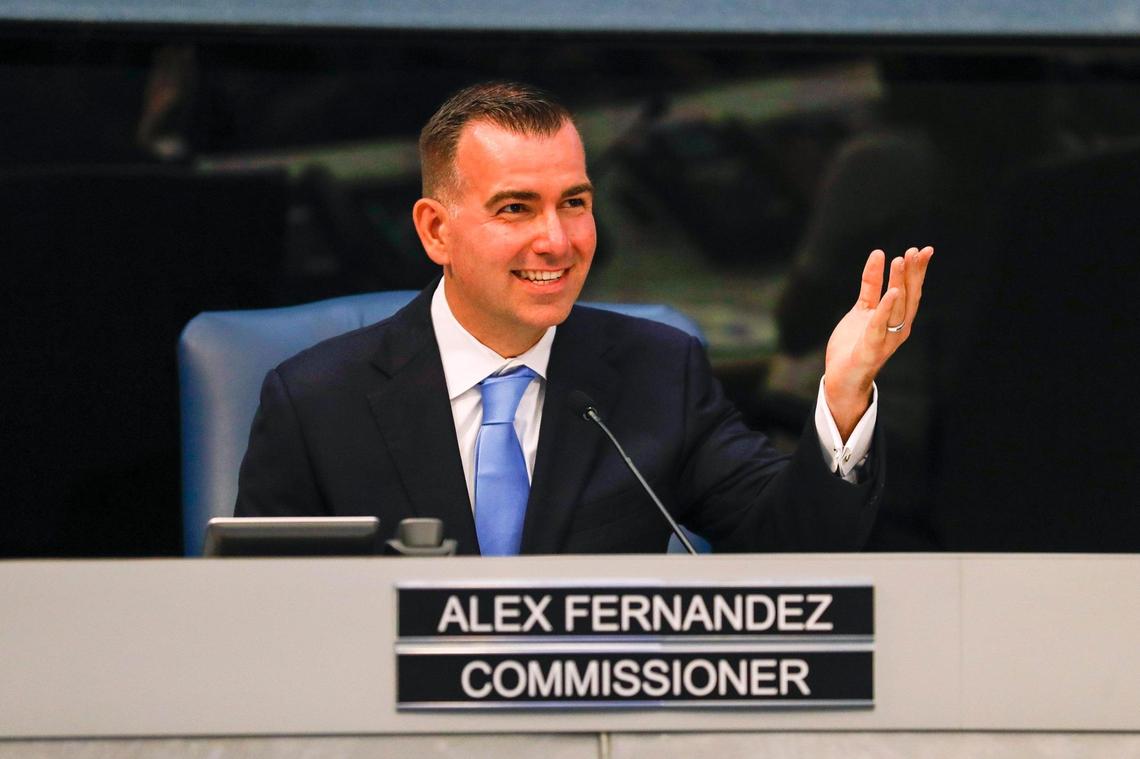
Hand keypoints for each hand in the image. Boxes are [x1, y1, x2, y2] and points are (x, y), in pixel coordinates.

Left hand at [824, 246, 933, 438]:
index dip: (917, 271)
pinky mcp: (870, 349)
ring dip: (900, 283)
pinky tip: (891, 292)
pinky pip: (879, 325)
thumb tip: (878, 254)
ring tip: (901, 261)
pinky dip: (886, 309)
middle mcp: (897, 329)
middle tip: (916, 251)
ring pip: (897, 307)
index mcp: (898, 319)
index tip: (922, 250)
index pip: (911, 291)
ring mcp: (886, 340)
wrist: (843, 378)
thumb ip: (871, 284)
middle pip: (908, 296)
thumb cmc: (855, 343)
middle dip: (913, 273)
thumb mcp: (863, 308)